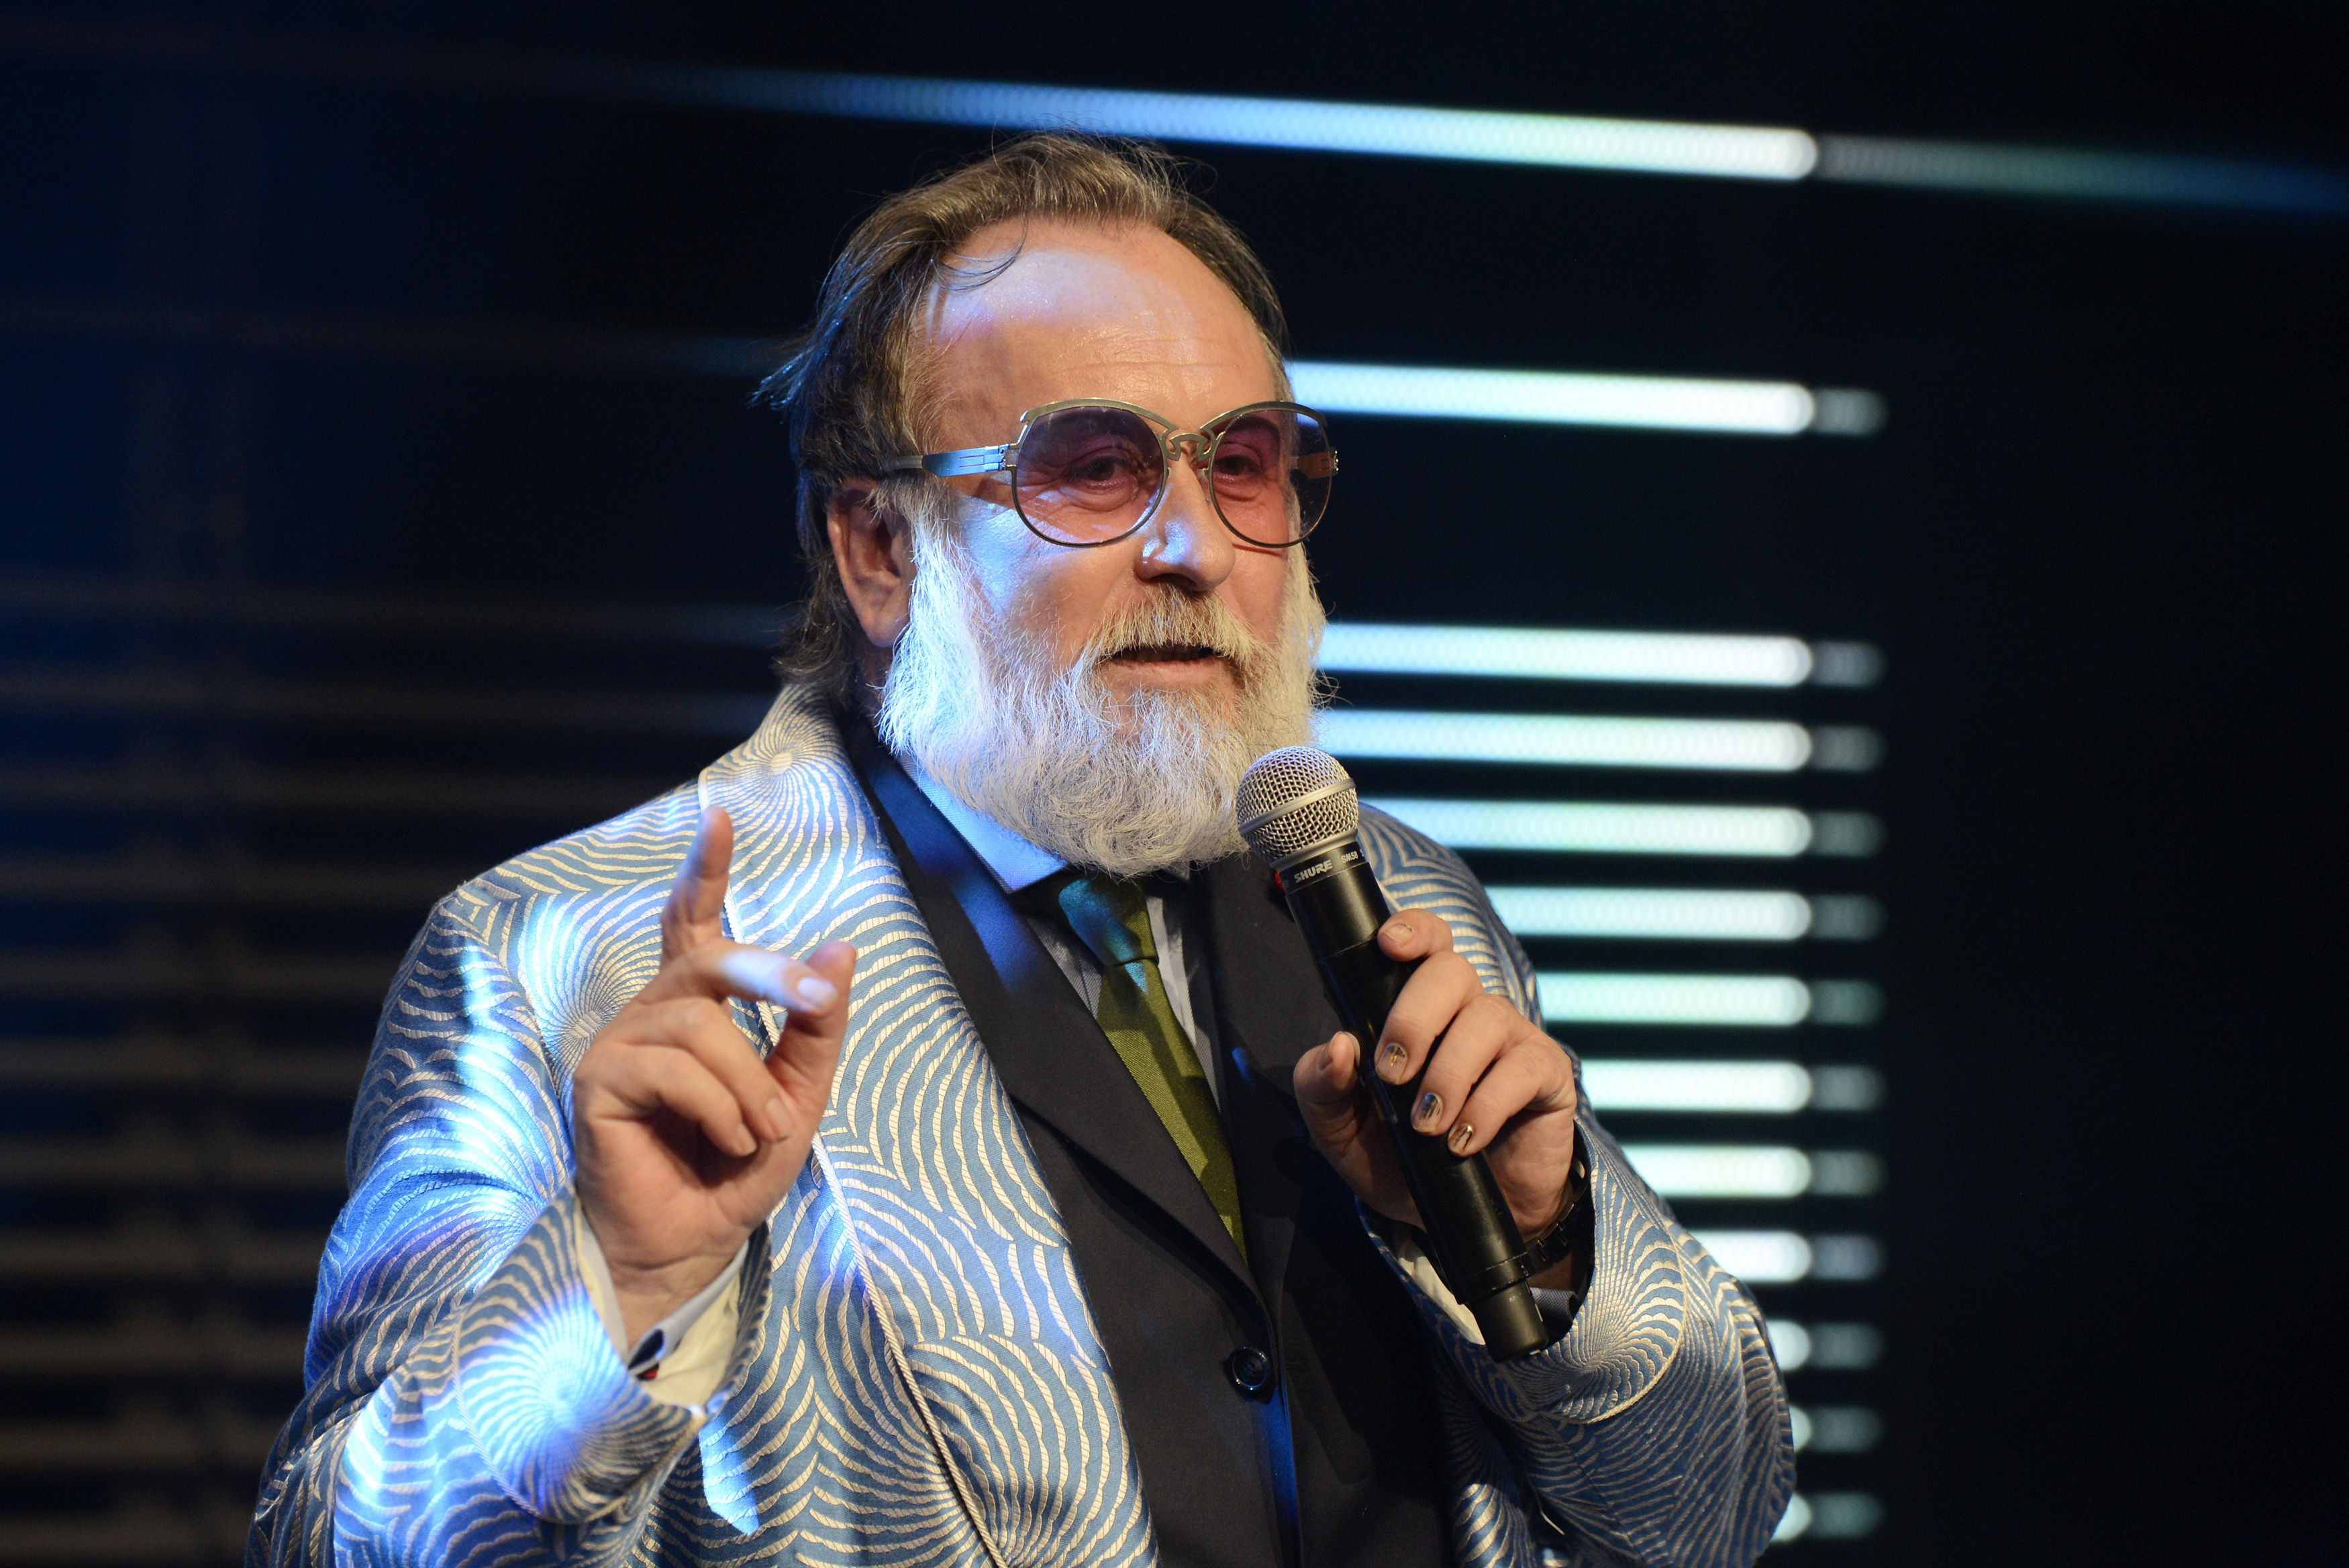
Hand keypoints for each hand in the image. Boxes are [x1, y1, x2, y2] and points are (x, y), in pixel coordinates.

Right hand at [572, 806, 855, 1341]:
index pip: (693, 922)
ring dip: (751, 1083)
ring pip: (703, 1023)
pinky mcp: (598, 1080)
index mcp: (696, 1007)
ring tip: (759, 1131)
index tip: (719, 816)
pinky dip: (718, 1107)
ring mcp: (621, 1042)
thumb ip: (817, 1027)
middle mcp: (654, 1012)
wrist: (689, 1246)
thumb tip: (840, 948)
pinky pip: (673, 1066)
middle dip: (772, 976)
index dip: (705, 870)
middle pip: (711, 959)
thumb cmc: (732, 1171)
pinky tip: (723, 1141)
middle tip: (818, 1006)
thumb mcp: (799, 1096)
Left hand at [1293, 909, 1579, 1257]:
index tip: (1389, 946)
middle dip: (1413, 1018)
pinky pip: (1520, 1068)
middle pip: (1450, 970)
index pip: (1425, 942)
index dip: (1413, 929)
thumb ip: (1322, 1088)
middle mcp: (1468, 1011)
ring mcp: (1511, 1039)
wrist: (1461, 1220)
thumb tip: (1338, 1047)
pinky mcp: (1546, 1075)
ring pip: (1485, 1018)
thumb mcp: (1342, 1133)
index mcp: (1420, 1009)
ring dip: (1447, 1073)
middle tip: (1393, 1074)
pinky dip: (1485, 1105)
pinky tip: (1463, 1141)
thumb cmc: (1401, 1162)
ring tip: (1426, 1126)